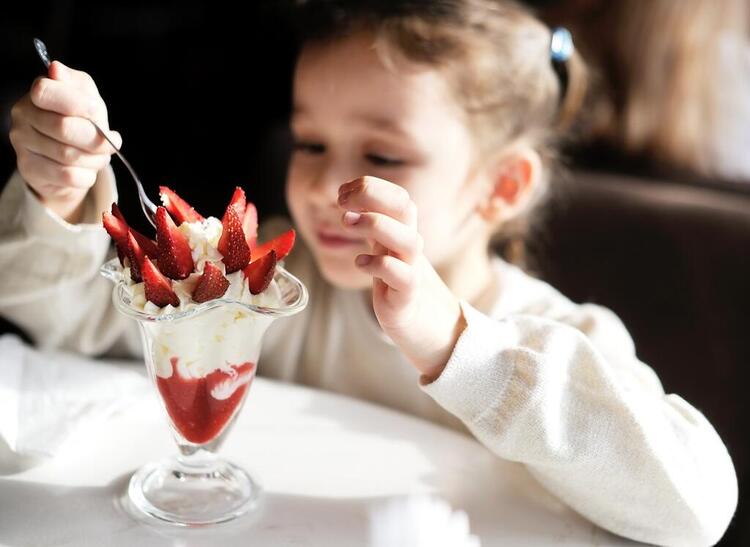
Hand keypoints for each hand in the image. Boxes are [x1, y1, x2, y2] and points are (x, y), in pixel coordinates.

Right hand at [8, 60, 120, 222]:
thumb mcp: (85, 98)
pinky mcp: (29, 169)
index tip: (97, 113)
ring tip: (99, 156)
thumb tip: (56, 69)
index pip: (46, 92)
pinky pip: (67, 176)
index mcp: (36, 94)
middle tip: (111, 142)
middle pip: (64, 128)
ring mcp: (23, 144)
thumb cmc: (79, 122)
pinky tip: (87, 169)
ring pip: (69, 155)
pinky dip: (87, 175)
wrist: (67, 158)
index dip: (78, 104)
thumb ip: (78, 86)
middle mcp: (23, 116)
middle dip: (96, 139)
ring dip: (95, 159)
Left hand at [338, 176, 465, 381]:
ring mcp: (412, 269)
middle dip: (373, 195)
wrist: (425, 325)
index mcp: (403, 231)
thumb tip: (346, 198)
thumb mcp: (384, 248)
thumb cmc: (397, 283)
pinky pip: (403, 276)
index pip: (397, 196)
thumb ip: (370, 224)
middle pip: (405, 207)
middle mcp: (409, 245)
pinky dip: (379, 265)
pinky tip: (360, 263)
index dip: (371, 186)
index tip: (343, 192)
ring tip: (347, 223)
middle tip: (343, 202)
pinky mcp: (408, 296)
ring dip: (376, 224)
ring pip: (408, 239)